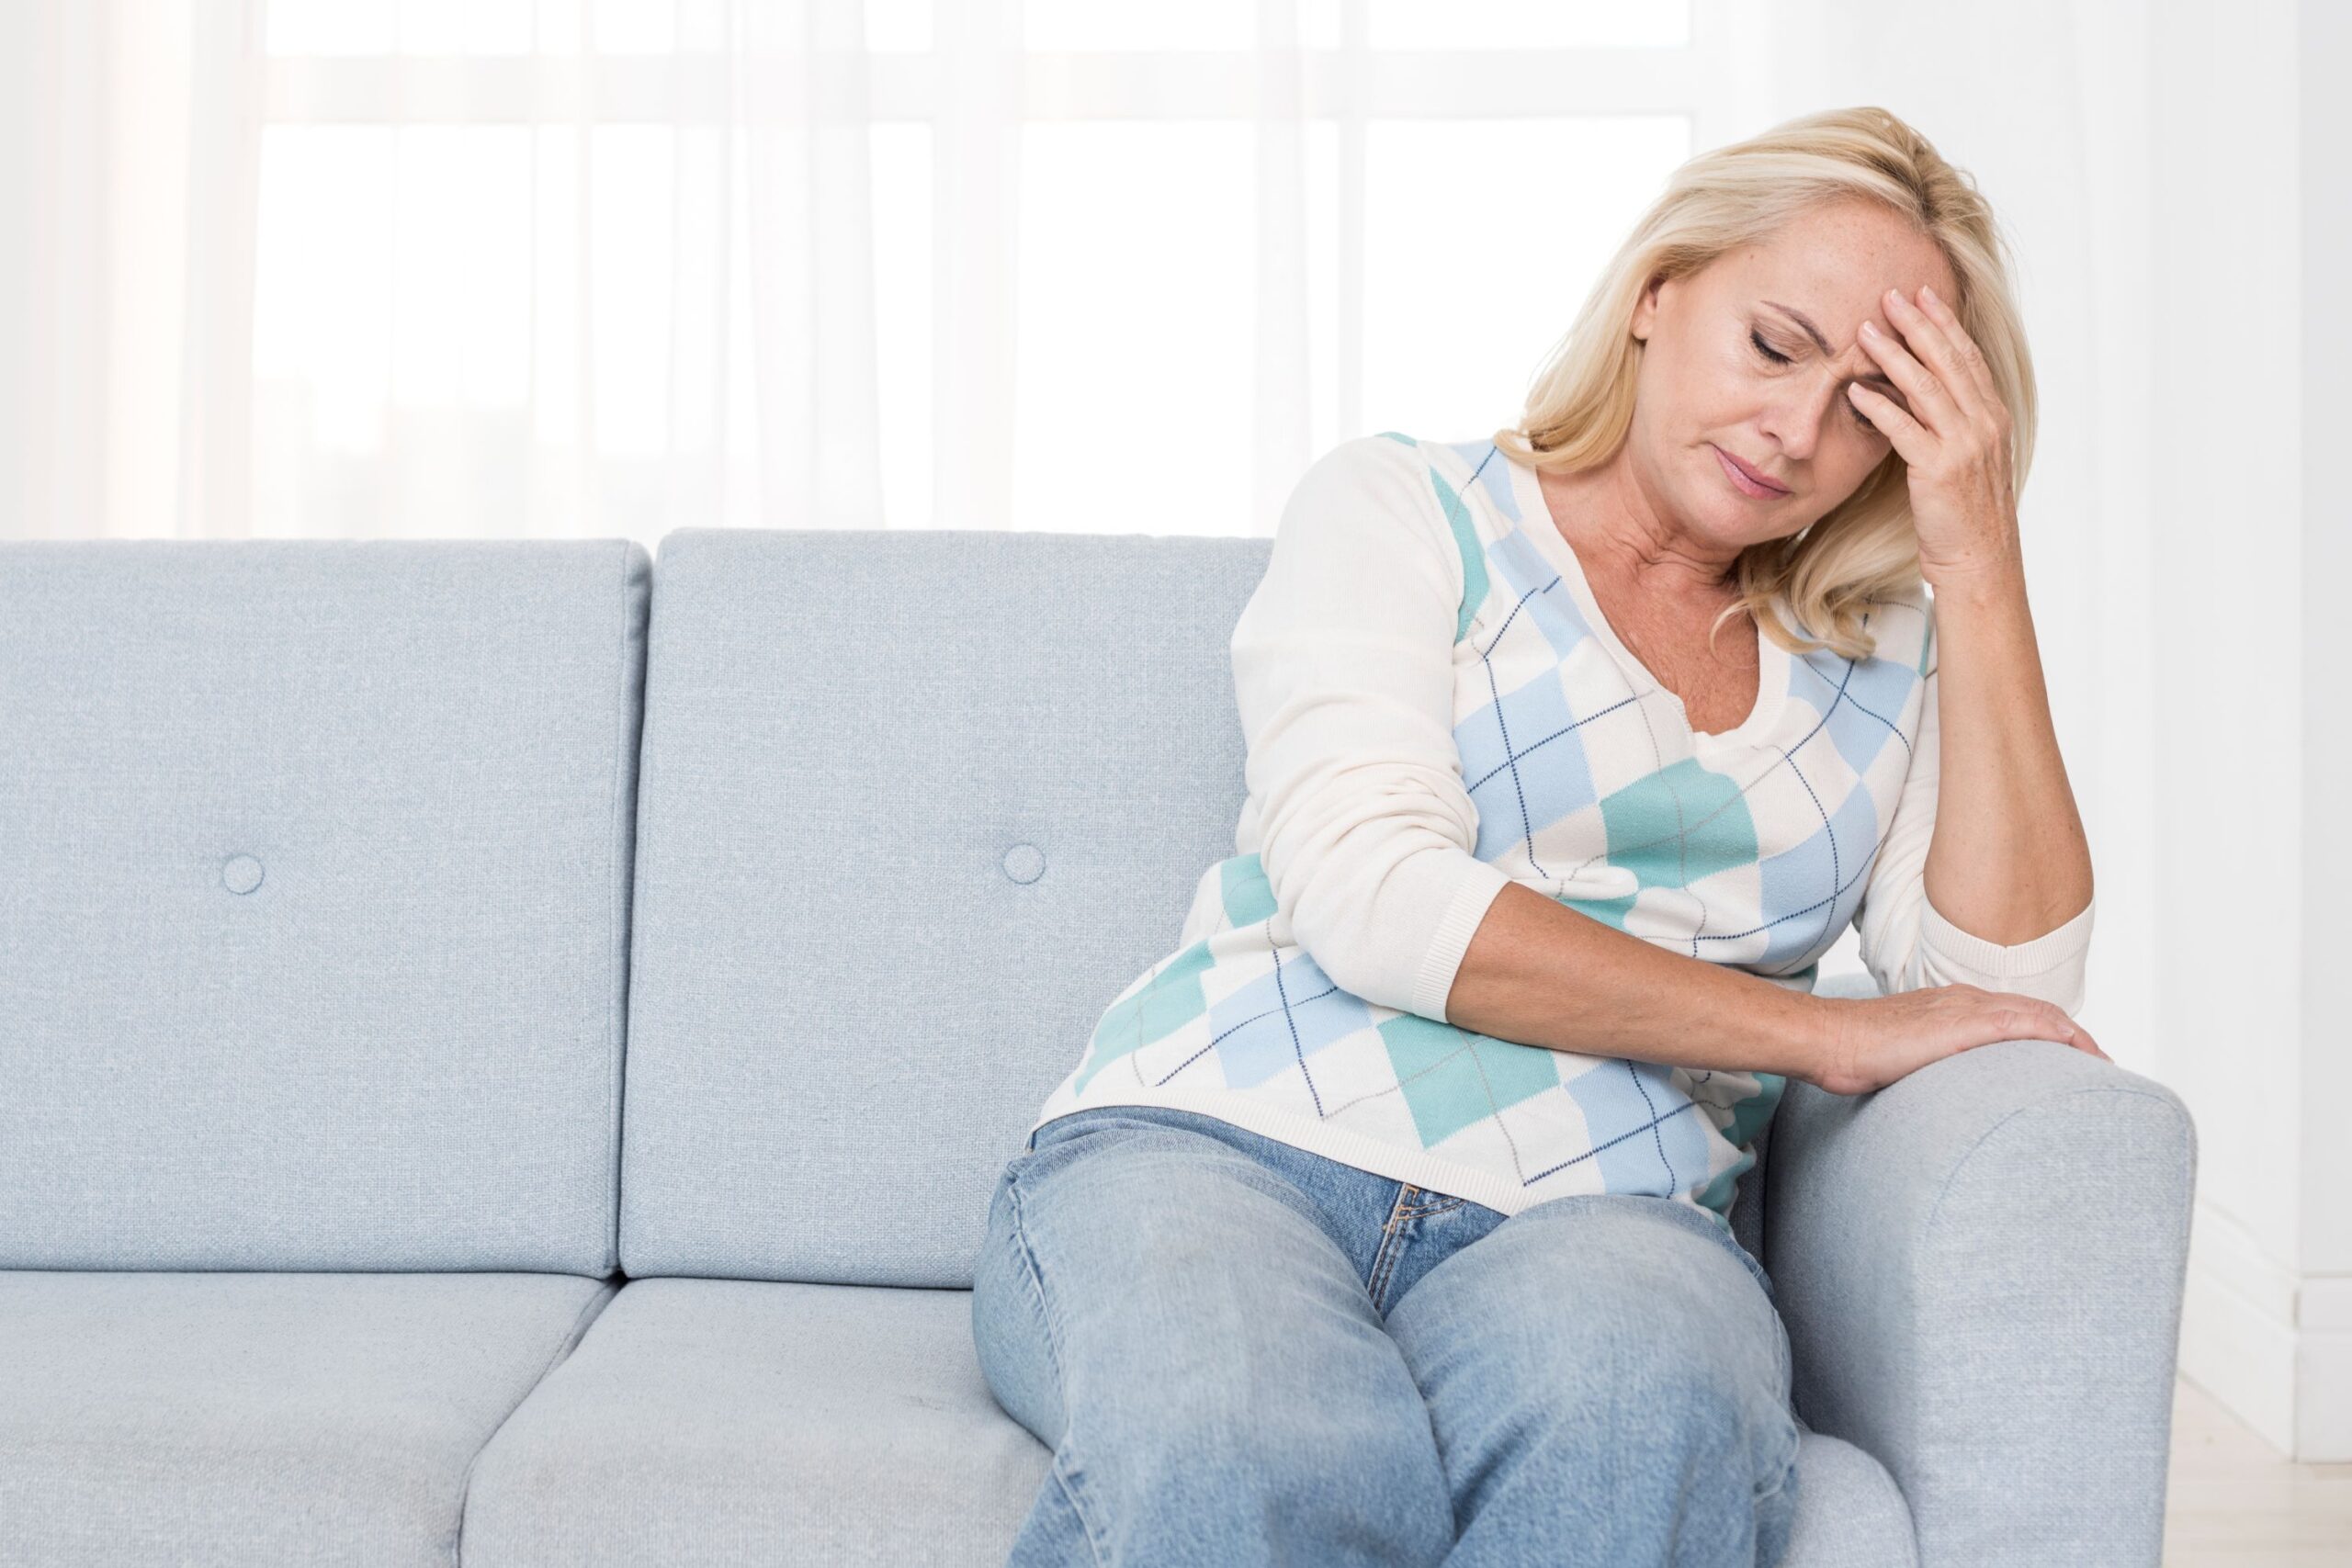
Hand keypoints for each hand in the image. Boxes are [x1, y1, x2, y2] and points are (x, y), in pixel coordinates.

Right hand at [1805, 984, 2109, 1097]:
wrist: (1830, 1039)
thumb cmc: (1855, 1053)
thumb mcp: (1905, 1059)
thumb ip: (1931, 1065)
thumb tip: (1946, 1094)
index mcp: (1953, 1008)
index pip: (2014, 1014)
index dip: (2051, 1033)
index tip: (2073, 1061)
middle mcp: (1964, 1000)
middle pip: (2035, 1010)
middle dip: (2074, 1037)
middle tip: (2101, 1066)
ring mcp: (1963, 1009)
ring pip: (2035, 1013)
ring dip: (2073, 1036)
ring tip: (2098, 1063)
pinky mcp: (1961, 1024)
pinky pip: (2019, 1022)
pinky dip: (2051, 1032)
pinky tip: (2071, 1048)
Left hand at [1848, 284, 2019, 584]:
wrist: (1979, 558)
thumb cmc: (1964, 512)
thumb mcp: (1967, 458)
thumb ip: (1952, 422)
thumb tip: (1919, 392)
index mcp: (1993, 416)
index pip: (1967, 358)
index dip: (1945, 323)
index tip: (1923, 295)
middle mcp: (1984, 424)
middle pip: (1948, 362)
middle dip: (1919, 324)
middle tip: (1890, 295)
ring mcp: (1964, 446)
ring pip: (1926, 387)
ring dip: (1894, 355)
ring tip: (1865, 331)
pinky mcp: (1938, 470)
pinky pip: (1904, 428)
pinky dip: (1880, 405)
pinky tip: (1856, 388)